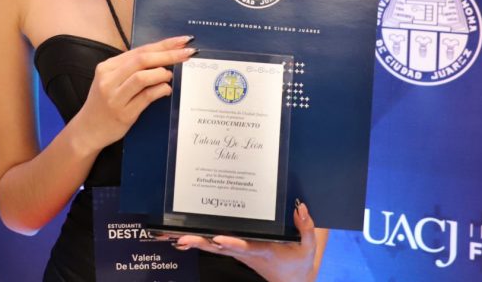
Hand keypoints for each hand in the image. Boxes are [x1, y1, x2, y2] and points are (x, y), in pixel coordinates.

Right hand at [73, 35, 195, 152]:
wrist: (88, 130)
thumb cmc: (105, 103)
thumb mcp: (112, 81)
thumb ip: (132, 69)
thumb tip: (163, 57)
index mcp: (107, 67)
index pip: (140, 51)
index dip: (163, 44)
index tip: (182, 40)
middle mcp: (109, 79)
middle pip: (142, 60)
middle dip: (168, 54)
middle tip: (187, 52)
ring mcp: (114, 97)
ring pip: (142, 77)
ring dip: (162, 74)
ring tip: (170, 76)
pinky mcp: (123, 113)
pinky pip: (146, 97)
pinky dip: (160, 90)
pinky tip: (167, 89)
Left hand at [170, 201, 319, 281]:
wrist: (293, 280)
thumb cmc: (299, 262)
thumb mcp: (308, 248)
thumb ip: (306, 228)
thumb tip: (299, 207)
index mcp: (263, 251)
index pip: (245, 247)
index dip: (230, 243)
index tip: (217, 239)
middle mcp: (247, 253)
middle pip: (219, 247)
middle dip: (200, 242)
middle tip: (181, 238)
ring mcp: (239, 253)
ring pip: (213, 247)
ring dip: (194, 241)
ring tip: (173, 235)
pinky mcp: (236, 251)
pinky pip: (215, 246)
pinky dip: (198, 242)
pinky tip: (181, 237)